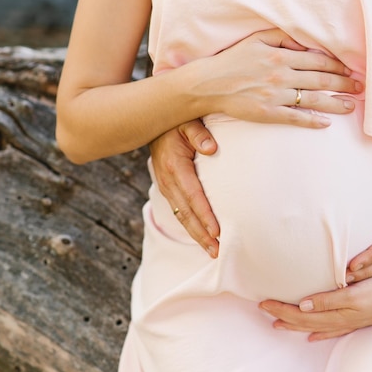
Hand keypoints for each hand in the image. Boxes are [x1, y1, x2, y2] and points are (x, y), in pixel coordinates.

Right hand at [149, 119, 219, 256]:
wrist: (154, 120)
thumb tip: (211, 149)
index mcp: (175, 166)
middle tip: (217, 252)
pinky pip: (179, 211)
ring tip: (213, 251)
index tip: (218, 232)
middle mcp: (168, 180)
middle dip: (202, 235)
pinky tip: (202, 236)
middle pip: (186, 213)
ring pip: (181, 216)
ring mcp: (166, 186)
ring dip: (197, 235)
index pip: (193, 196)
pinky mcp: (168, 188)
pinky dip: (191, 226)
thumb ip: (199, 133)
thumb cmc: (177, 120)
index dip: (205, 215)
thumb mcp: (187, 120)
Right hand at [187, 29, 361, 126]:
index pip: (317, 60)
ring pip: (313, 99)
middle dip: (344, 83)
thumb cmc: (233, 60)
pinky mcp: (268, 113)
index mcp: (281, 56)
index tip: (350, 69)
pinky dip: (313, 121)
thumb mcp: (256, 40)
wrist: (209, 84)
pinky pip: (296, 118)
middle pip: (321, 79)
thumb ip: (282, 37)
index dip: (337, 65)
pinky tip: (327, 124)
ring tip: (351, 106)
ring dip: (336, 103)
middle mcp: (281, 75)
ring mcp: (276, 95)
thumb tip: (304, 42)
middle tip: (360, 87)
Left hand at [259, 274, 371, 340]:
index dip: (281, 309)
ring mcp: (348, 321)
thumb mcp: (353, 293)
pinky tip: (312, 336)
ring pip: (315, 326)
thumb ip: (328, 300)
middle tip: (263, 308)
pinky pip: (330, 330)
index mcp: (335, 312)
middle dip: (283, 316)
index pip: (301, 314)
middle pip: (304, 321)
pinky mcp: (356, 319)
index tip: (264, 302)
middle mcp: (339, 320)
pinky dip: (318, 332)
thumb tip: (303, 306)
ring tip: (279, 324)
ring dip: (296, 325)